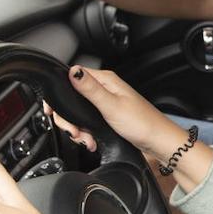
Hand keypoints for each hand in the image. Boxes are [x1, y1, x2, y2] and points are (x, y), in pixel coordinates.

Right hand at [45, 87, 198, 213]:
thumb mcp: (111, 106)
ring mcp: (105, 103)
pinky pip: (87, 122)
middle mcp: (104, 89)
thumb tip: (72, 71)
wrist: (158, 142)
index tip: (54, 111)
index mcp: (105, 80)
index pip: (71, 77)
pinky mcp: (107, 116)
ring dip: (78, 130)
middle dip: (69, 119)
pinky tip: (92, 141)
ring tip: (87, 139)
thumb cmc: (142, 124)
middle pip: (71, 99)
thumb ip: (90, 89)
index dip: (60, 95)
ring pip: (78, 113)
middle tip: (76, 132)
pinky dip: (86, 133)